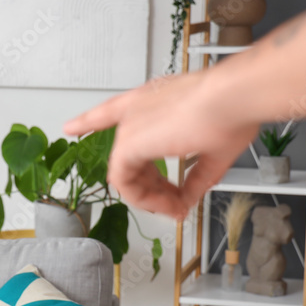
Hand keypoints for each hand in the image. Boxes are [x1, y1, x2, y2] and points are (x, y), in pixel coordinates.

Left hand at [63, 71, 259, 220]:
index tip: (72, 127)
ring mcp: (131, 125)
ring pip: (125, 172)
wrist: (233, 97)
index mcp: (154, 101)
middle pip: (129, 156)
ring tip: (175, 207)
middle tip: (176, 203)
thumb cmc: (231, 109)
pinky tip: (165, 205)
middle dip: (152, 187)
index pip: (113, 110)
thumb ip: (197, 176)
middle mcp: (137, 110)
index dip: (90, 120)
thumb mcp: (213, 149)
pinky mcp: (130, 143)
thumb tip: (191, 197)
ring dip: (151, 197)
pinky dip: (144, 199)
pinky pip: (124, 181)